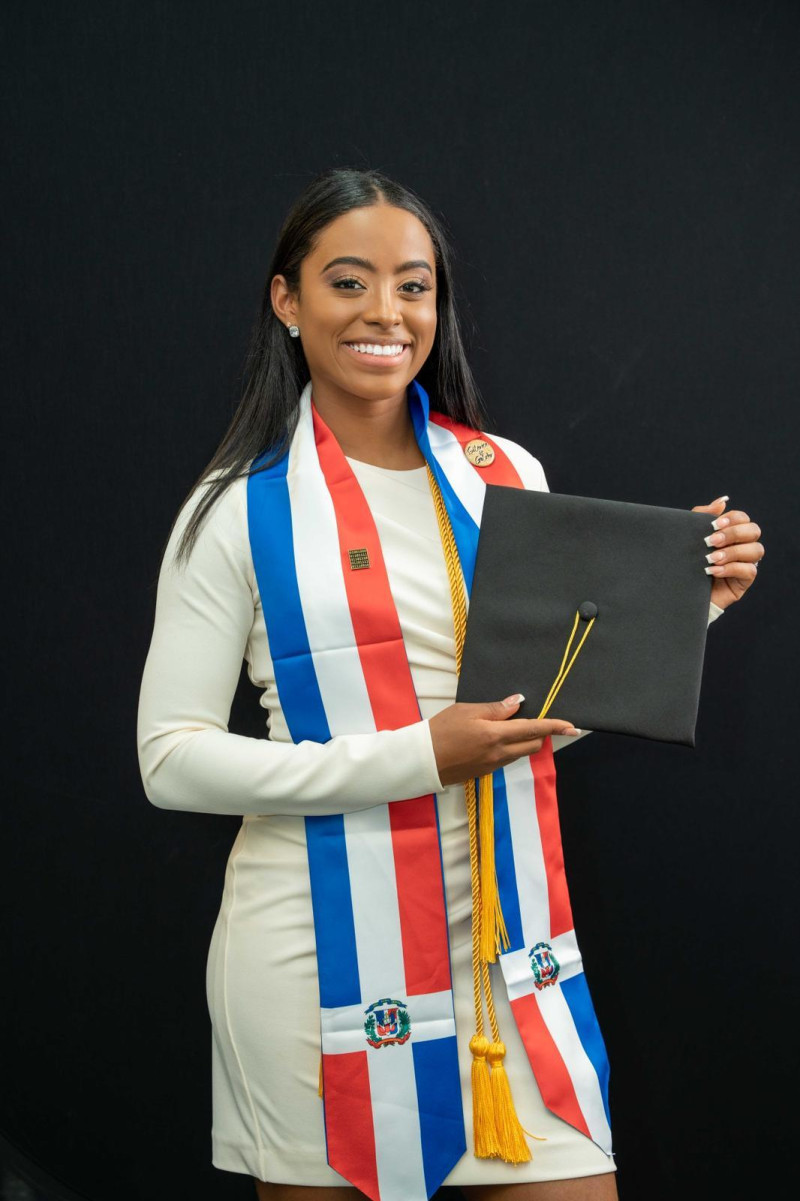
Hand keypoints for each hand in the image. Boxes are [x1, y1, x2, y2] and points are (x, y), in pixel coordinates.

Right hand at [428, 695, 579, 787]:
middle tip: (532, 719)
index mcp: (496, 735)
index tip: (573, 727)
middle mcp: (500, 753)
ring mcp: (494, 765)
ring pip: (521, 752)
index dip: (556, 727)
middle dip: (540, 733)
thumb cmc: (441, 729)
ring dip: (524, 740)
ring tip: (510, 726)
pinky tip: (495, 739)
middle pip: (533, 744)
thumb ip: (496, 708)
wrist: (423, 760)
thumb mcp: (466, 710)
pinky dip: (510, 748)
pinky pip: (507, 758)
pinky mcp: (486, 772)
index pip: (534, 729)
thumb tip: (518, 703)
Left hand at [692, 495, 763, 610]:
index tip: (715, 525)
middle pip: (754, 530)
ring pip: (756, 550)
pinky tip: (713, 571)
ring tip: (711, 559)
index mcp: (732, 532)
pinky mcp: (744, 581)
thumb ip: (704, 516)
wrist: (680, 588)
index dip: (733, 519)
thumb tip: (722, 502)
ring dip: (732, 552)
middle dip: (733, 534)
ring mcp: (746, 563)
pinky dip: (731, 568)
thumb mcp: (691, 535)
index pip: (743, 518)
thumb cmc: (687, 559)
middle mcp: (743, 545)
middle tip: (711, 541)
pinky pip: (750, 571)